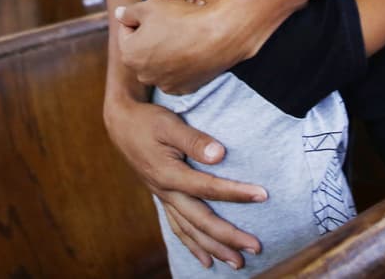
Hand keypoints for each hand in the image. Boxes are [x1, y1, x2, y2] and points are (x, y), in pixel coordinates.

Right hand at [104, 94, 264, 268]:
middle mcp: (166, 192)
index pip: (208, 189)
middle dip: (228, 237)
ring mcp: (164, 198)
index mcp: (169, 174)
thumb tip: (220, 154)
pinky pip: (178, 229)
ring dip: (214, 248)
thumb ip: (194, 140)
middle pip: (200, 220)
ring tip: (237, 263)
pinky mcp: (164, 198)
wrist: (121, 124)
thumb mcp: (169, 124)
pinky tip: (206, 260)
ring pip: (190, 231)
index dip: (236, 193)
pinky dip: (193, 246)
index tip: (262, 195)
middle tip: (255, 248)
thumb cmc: (148, 121)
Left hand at [115, 0, 241, 93]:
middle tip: (172, 25)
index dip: (142, 18)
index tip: (160, 15)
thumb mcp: (150, 6)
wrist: (218, 35)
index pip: (128, 30)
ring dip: (165, 52)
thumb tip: (119, 14)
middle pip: (142, 50)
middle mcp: (142, 74)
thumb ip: (129, 12)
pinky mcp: (183, 89)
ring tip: (183, 38)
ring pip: (158, 63)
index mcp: (129, 53)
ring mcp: (163, 84)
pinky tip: (191, 52)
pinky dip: (180, 65)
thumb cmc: (182, 18)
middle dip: (151, 38)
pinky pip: (176, 74)